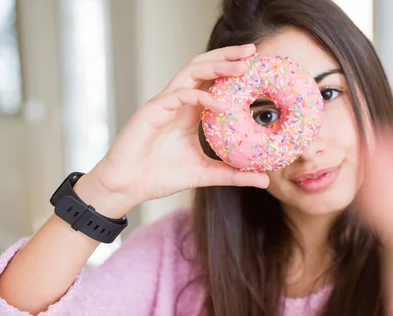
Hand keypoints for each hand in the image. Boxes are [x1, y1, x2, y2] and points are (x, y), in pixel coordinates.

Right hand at [86, 44, 268, 214]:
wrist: (128, 186)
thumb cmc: (160, 176)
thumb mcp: (205, 174)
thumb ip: (233, 174)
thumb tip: (264, 179)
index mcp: (189, 110)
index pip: (213, 81)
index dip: (233, 70)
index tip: (257, 66)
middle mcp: (178, 101)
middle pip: (204, 67)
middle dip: (228, 56)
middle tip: (253, 52)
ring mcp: (164, 103)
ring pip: (191, 72)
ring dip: (218, 66)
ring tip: (242, 67)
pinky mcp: (152, 110)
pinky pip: (180, 95)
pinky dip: (202, 97)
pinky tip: (222, 105)